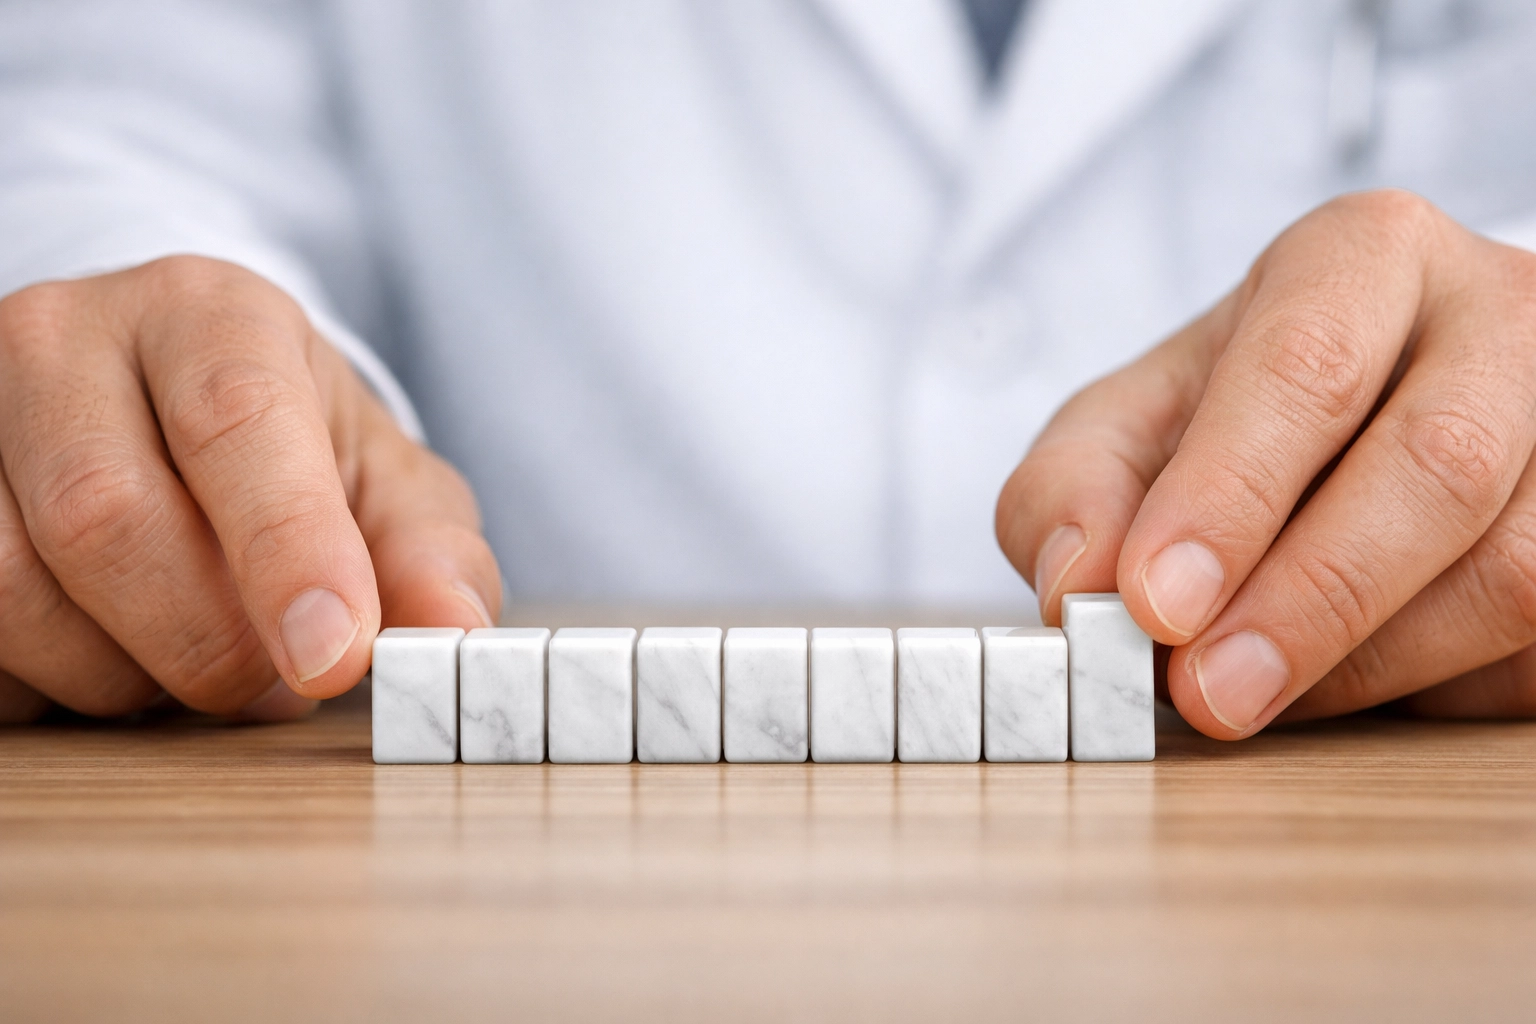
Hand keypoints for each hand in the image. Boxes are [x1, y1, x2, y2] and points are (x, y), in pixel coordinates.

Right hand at [0, 257, 499, 722]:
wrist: (165, 401)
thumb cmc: (294, 451)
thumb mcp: (386, 487)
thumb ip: (430, 556)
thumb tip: (452, 630)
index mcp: (211, 315)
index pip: (236, 420)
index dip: (285, 549)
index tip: (332, 656)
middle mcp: (68, 338)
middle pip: (105, 517)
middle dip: (205, 639)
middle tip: (273, 678)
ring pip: (10, 588)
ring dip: (120, 673)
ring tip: (192, 657)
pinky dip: (46, 682)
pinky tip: (109, 653)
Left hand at [996, 190, 1535, 738]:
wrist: (1371, 405)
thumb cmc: (1235, 415)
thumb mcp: (1126, 424)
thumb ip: (1072, 490)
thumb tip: (1077, 584)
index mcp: (1361, 257)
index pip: (1308, 364)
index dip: (1230, 494)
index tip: (1155, 604)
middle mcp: (1498, 317)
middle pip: (1440, 463)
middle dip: (1311, 600)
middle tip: (1207, 692)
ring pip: (1515, 570)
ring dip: (1371, 664)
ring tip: (1259, 693)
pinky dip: (1437, 691)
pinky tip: (1355, 679)